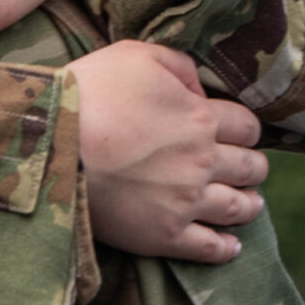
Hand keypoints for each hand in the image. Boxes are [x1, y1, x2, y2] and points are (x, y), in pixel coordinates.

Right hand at [68, 41, 267, 263]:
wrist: (51, 142)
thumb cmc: (90, 92)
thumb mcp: (136, 56)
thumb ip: (178, 66)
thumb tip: (200, 87)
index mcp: (200, 118)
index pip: (246, 126)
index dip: (245, 129)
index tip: (238, 134)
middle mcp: (202, 162)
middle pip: (250, 167)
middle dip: (253, 166)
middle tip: (248, 169)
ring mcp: (185, 202)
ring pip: (238, 208)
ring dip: (250, 205)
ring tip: (251, 205)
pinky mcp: (163, 235)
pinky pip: (208, 248)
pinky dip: (226, 249)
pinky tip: (231, 246)